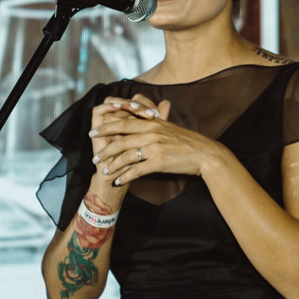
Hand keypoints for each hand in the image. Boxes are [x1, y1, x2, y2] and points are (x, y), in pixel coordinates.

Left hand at [91, 95, 225, 186]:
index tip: (94, 132)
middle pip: (120, 140)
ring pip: (126, 156)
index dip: (106, 127)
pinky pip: (137, 170)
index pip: (123, 122)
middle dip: (105, 150)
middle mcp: (151, 133)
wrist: (204, 154)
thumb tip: (141, 117)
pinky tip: (119, 181)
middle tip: (95, 157)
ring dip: (113, 165)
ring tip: (105, 172)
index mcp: (152, 123)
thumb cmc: (187, 141)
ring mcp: (155, 147)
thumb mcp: (169, 127)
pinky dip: (126, 177)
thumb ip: (154, 122)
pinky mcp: (159, 162)